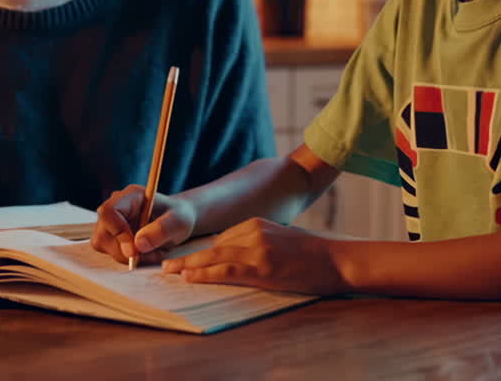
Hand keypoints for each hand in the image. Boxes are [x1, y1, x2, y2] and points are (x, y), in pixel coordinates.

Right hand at [90, 184, 195, 264]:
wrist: (177, 223)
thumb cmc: (179, 218)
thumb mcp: (178, 222)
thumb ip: (161, 230)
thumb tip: (139, 245)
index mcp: (130, 196)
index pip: (108, 212)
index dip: (117, 232)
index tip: (135, 249)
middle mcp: (116, 207)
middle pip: (102, 233)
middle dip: (123, 250)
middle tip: (148, 255)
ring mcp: (111, 222)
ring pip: (104, 246)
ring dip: (128, 256)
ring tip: (152, 253)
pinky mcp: (111, 236)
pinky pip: (111, 253)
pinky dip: (128, 259)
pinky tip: (145, 254)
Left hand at [161, 218, 349, 295]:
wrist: (334, 259)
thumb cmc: (310, 252)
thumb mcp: (280, 238)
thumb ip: (256, 241)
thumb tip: (230, 255)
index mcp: (257, 223)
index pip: (221, 238)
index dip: (202, 251)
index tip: (185, 260)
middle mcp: (253, 232)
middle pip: (213, 246)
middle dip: (188, 256)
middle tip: (165, 265)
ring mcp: (257, 249)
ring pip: (214, 257)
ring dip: (189, 266)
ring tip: (170, 273)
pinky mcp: (262, 267)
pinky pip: (226, 271)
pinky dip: (206, 274)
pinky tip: (191, 278)